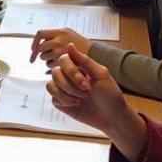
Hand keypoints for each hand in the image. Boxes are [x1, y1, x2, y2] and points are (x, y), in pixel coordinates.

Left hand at [30, 27, 90, 66]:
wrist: (95, 55)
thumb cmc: (81, 46)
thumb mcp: (69, 34)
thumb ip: (55, 36)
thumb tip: (38, 41)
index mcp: (60, 31)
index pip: (40, 33)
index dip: (34, 41)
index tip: (33, 48)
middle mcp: (59, 40)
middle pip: (39, 47)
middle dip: (39, 53)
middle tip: (44, 56)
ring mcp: (59, 51)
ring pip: (43, 57)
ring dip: (47, 59)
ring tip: (58, 59)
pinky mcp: (61, 62)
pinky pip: (49, 65)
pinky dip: (52, 66)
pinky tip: (61, 64)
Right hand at [47, 44, 145, 160]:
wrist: (111, 117)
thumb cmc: (110, 95)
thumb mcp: (100, 74)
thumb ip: (84, 60)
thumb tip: (69, 44)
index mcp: (79, 67)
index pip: (64, 60)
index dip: (71, 71)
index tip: (85, 83)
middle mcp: (69, 76)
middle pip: (55, 72)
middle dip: (70, 85)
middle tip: (86, 92)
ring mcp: (64, 89)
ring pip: (51, 85)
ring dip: (67, 93)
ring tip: (81, 99)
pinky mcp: (61, 102)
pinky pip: (52, 98)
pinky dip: (64, 101)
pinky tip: (76, 104)